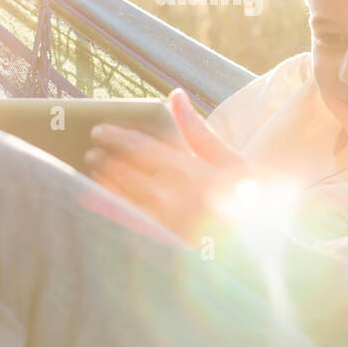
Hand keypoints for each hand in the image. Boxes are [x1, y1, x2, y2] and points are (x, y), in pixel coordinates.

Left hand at [83, 88, 248, 240]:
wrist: (256, 250)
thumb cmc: (244, 200)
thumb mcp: (230, 162)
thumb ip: (197, 130)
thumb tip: (174, 95)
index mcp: (194, 175)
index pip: (143, 149)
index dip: (117, 137)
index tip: (99, 130)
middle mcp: (176, 200)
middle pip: (126, 172)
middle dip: (105, 159)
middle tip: (91, 150)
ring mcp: (165, 227)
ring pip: (121, 197)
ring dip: (103, 181)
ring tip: (95, 169)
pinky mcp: (159, 247)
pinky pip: (124, 223)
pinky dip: (106, 208)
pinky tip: (94, 199)